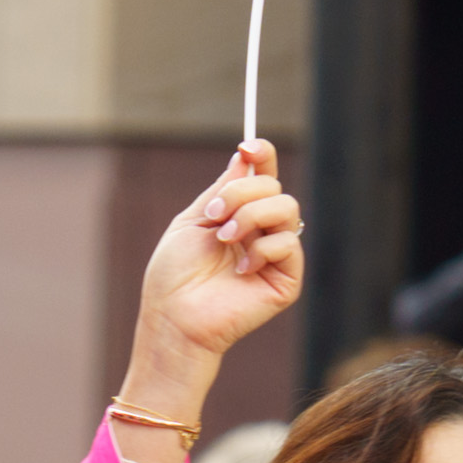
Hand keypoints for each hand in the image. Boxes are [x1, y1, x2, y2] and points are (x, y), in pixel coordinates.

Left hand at [125, 143, 305, 395]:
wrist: (173, 317)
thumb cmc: (174, 274)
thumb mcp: (193, 220)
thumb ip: (222, 189)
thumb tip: (245, 156)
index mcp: (239, 215)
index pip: (262, 176)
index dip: (262, 154)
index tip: (248, 145)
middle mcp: (261, 232)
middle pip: (274, 187)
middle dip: (243, 193)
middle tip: (216, 216)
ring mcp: (275, 256)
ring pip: (287, 208)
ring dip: (252, 217)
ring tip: (225, 240)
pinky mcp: (286, 280)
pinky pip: (289, 244)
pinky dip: (263, 249)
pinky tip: (241, 270)